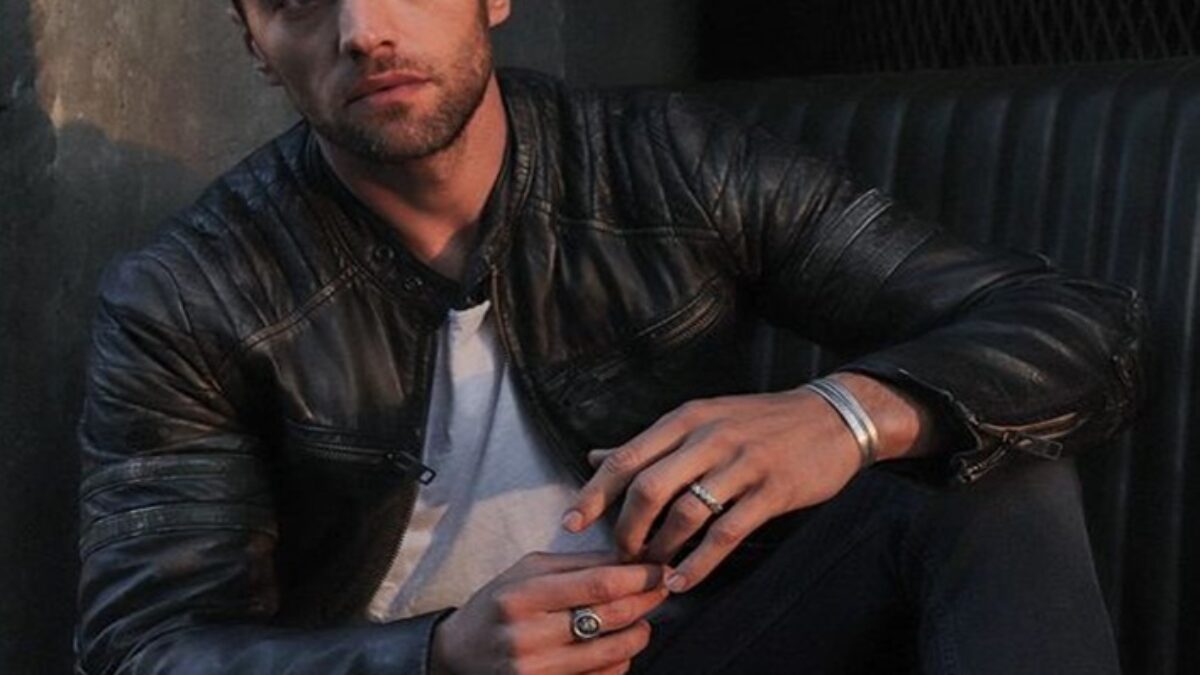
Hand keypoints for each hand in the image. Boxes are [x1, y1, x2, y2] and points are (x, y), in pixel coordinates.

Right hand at [431, 551, 669, 674]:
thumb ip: (576, 564)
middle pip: (611, 616)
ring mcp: (537, 671)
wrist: (458, 655)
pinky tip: (619, 646)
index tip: (659, 569)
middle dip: (647, 600)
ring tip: (642, 620)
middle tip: (663, 589)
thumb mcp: (526, 572)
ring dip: (639, 633)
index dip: (638, 577)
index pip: (598, 584)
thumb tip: (628, 558)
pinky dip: (620, 660)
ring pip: (613, 652)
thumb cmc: (497, 606)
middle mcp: (529, 636)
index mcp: (523, 596)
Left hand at [560, 374, 927, 593]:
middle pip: (647, 488)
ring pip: (684, 513)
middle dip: (627, 529)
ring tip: (653, 571)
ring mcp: (740, 464)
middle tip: (623, 555)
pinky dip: (700, 563)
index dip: (594, 494)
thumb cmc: (759, 421)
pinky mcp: (771, 491)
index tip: (572, 523)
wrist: (832, 416)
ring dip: (661, 549)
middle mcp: (708, 437)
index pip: (626, 457)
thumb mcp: (701, 418)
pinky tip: (684, 581)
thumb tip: (596, 456)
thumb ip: (649, 443)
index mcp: (685, 419)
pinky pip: (726, 533)